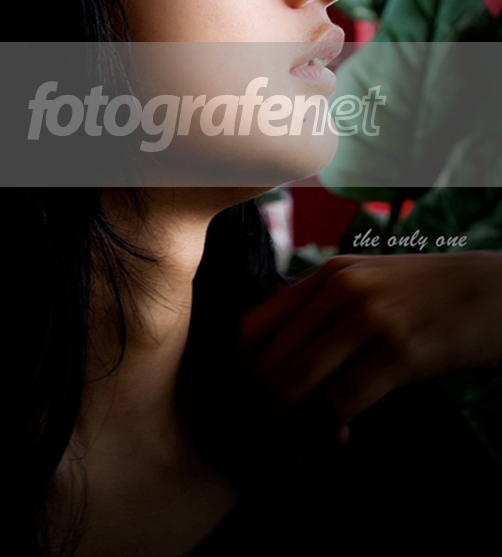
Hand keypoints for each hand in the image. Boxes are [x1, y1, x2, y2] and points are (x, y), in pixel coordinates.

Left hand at [240, 252, 501, 437]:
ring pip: (294, 385)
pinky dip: (331, 431)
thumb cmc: (430, 295)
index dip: (243, 374)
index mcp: (328, 275)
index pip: (251, 326)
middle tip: (279, 435)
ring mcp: (368, 319)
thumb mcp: (370, 282)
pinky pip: (339, 404)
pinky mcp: (399, 353)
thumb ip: (324, 308)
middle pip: (266, 363)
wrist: (495, 291)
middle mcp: (339, 290)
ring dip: (291, 428)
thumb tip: (280, 359)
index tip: (257, 401)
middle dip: (264, 411)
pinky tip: (344, 436)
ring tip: (306, 444)